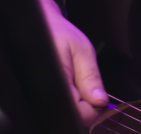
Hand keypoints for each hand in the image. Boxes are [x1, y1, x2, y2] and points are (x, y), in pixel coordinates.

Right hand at [38, 0, 108, 125]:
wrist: (39, 25)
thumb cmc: (60, 34)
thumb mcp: (82, 50)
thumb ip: (91, 77)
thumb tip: (101, 102)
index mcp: (56, 84)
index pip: (79, 114)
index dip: (94, 110)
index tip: (101, 99)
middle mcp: (44, 94)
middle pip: (72, 116)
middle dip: (85, 106)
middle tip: (88, 86)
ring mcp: (40, 96)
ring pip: (65, 111)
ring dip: (77, 103)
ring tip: (77, 82)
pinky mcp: (39, 95)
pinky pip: (58, 105)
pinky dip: (69, 99)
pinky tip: (70, 86)